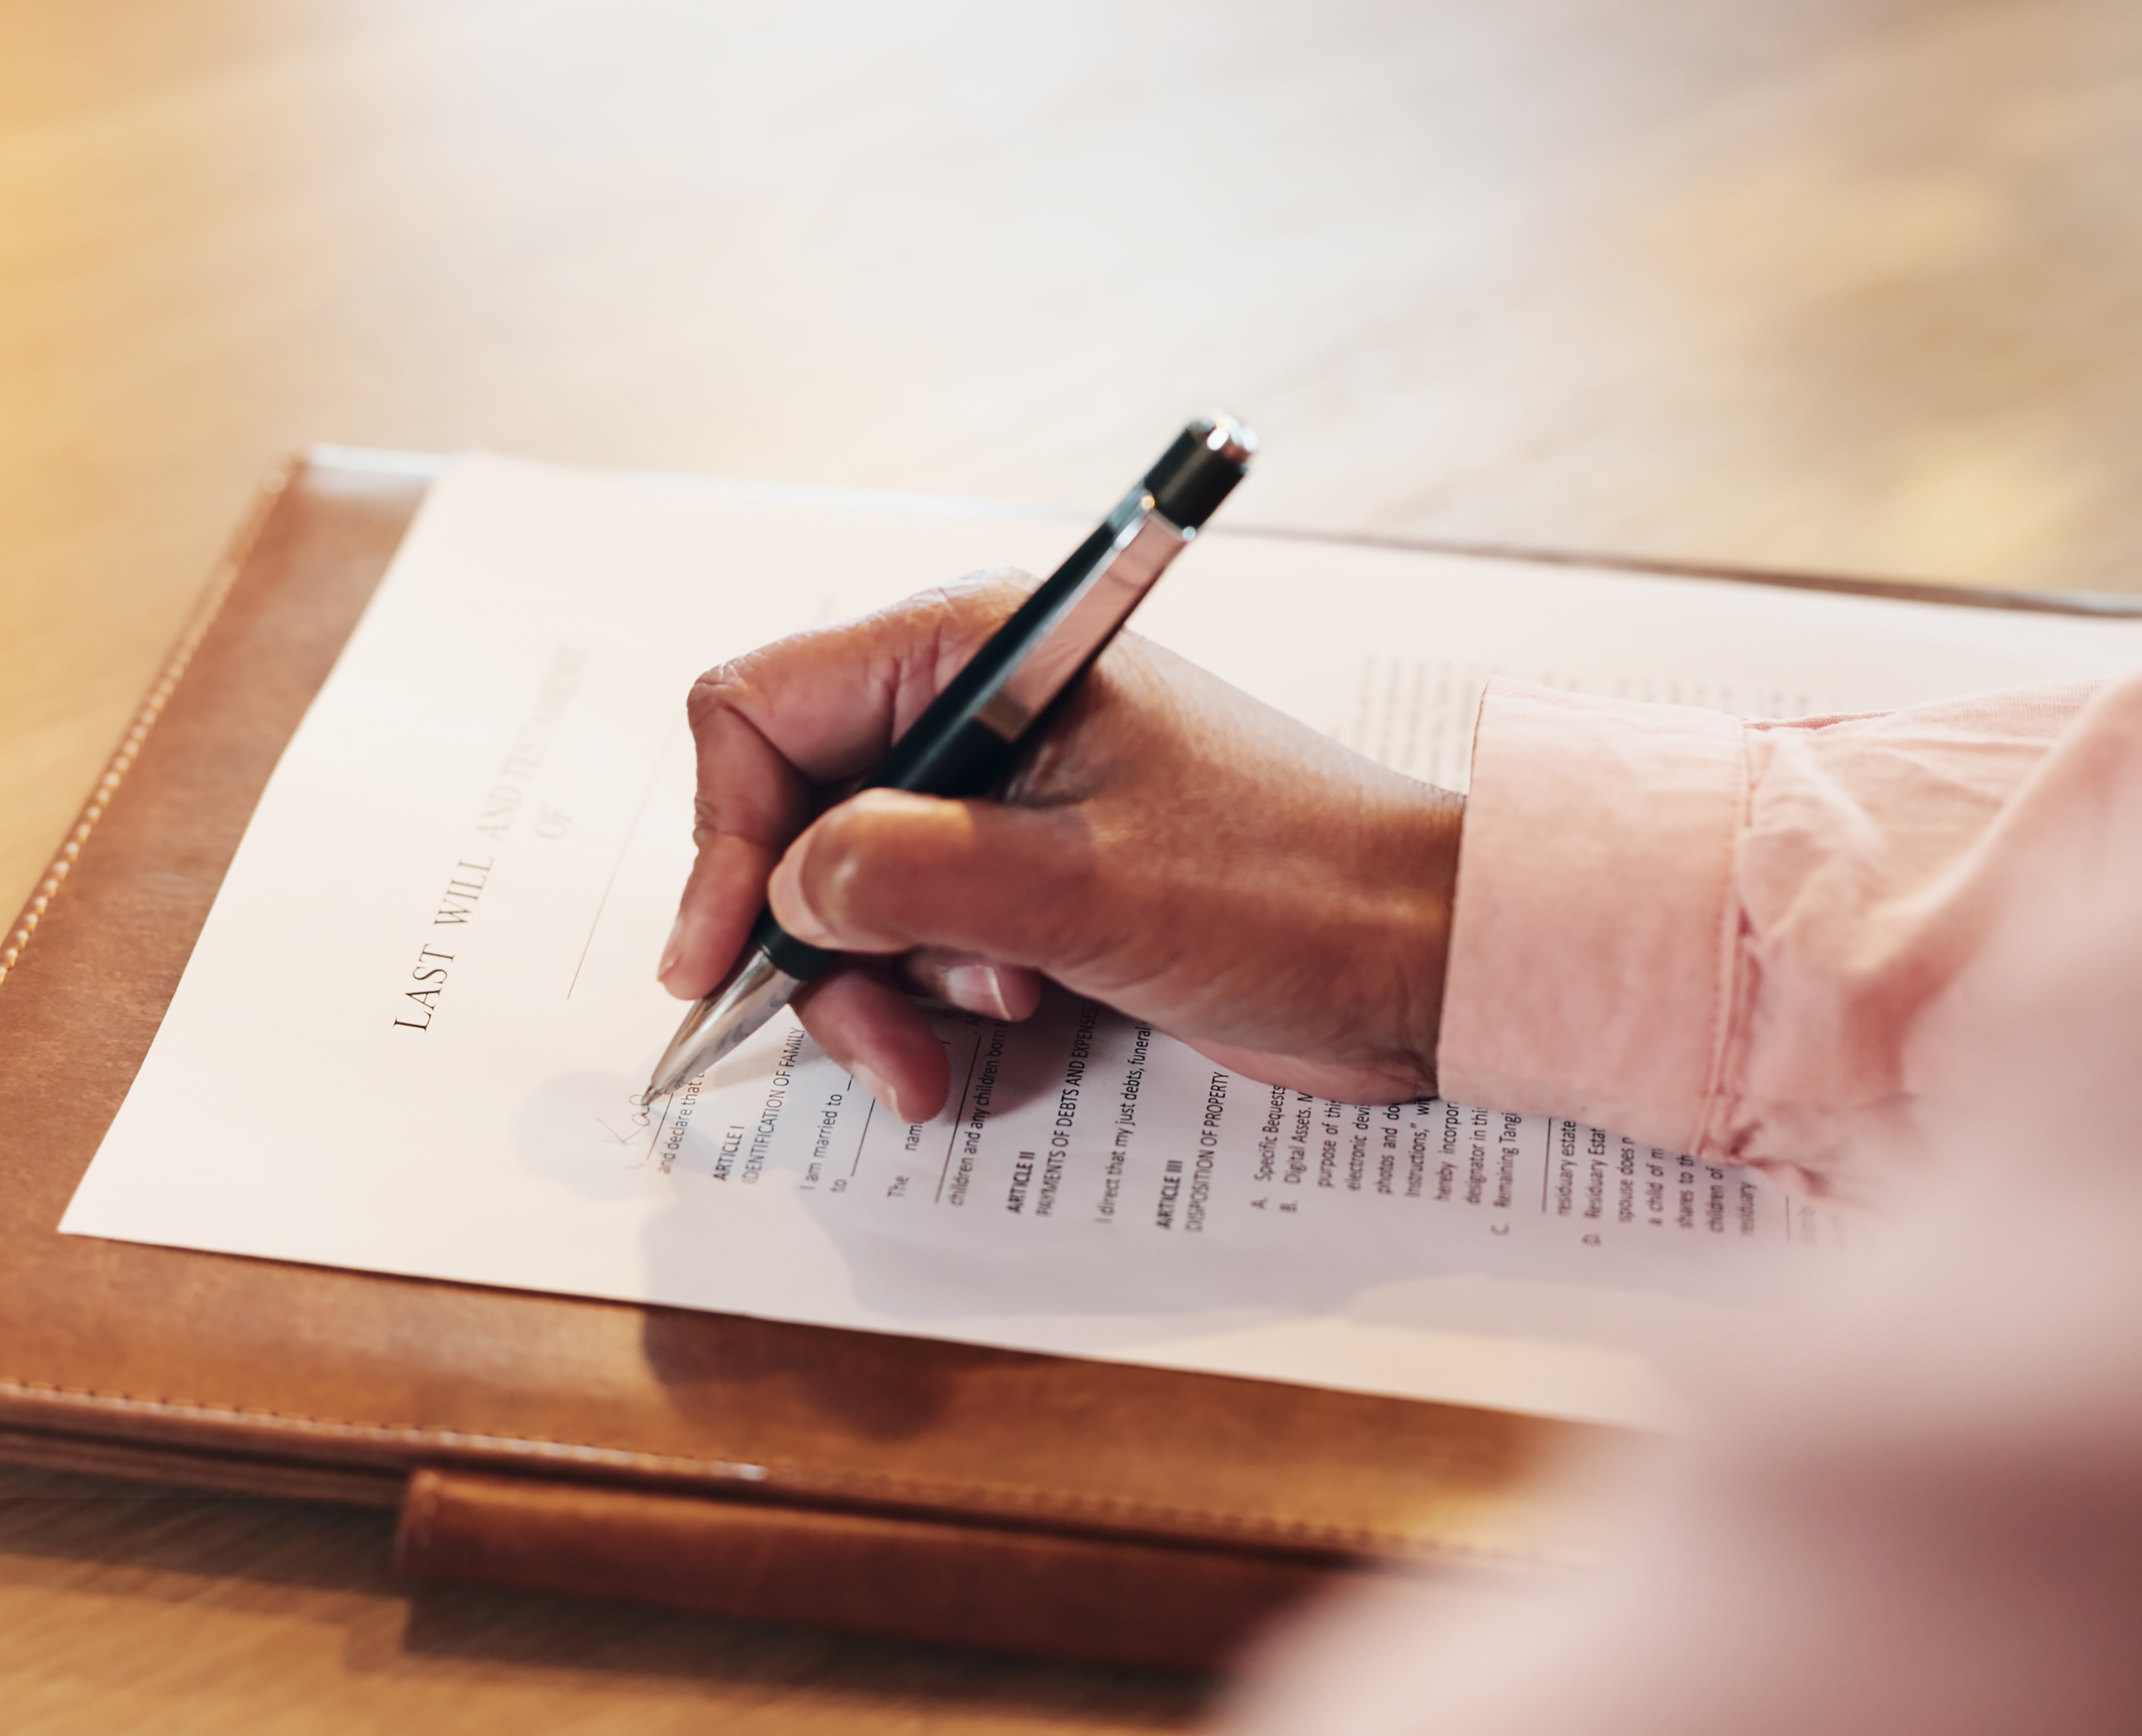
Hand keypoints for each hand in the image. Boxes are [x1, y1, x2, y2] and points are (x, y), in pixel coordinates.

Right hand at [658, 573, 1463, 1120]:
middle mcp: (971, 704)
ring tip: (974, 1029)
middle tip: (876, 1038)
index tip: (721, 955)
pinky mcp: (1026, 869)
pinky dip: (932, 994)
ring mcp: (997, 791)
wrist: (1420, 954)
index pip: (758, 711)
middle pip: (791, 814)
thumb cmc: (1287, 890)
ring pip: (844, 890)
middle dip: (816, 940)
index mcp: (975, 647)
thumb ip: (906, 875)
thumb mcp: (1076, 886)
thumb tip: (788, 890)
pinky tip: (1009, 1018)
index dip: (723, 836)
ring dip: (881, 984)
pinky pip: (914, 930)